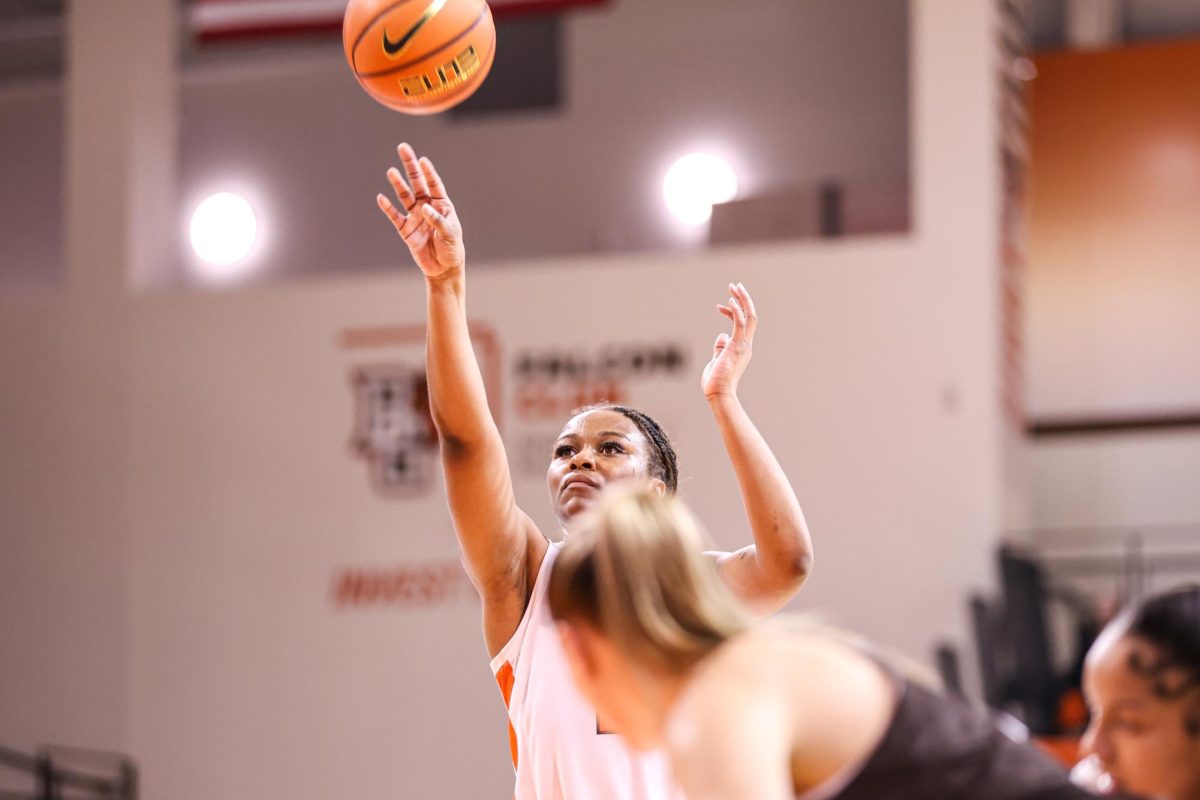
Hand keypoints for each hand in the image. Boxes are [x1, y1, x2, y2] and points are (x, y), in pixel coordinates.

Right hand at [376, 143, 464, 280]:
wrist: (443, 269)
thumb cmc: (452, 249)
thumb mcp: (450, 234)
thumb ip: (438, 221)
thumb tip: (425, 208)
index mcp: (442, 205)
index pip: (434, 184)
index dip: (428, 172)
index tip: (422, 160)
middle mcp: (427, 207)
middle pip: (417, 183)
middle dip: (410, 166)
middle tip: (403, 148)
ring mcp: (415, 217)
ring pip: (404, 196)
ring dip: (398, 184)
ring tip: (391, 171)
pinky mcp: (405, 230)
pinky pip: (395, 216)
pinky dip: (388, 208)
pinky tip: (381, 198)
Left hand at [701, 282, 756, 398]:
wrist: (718, 394)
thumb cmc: (716, 382)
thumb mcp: (717, 360)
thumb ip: (720, 348)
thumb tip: (721, 336)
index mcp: (742, 347)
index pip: (742, 324)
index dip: (733, 312)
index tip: (720, 306)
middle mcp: (746, 345)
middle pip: (751, 316)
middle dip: (744, 299)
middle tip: (735, 285)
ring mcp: (743, 346)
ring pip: (749, 317)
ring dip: (743, 300)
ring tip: (734, 286)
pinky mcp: (736, 347)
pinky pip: (740, 325)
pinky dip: (737, 312)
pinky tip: (729, 302)